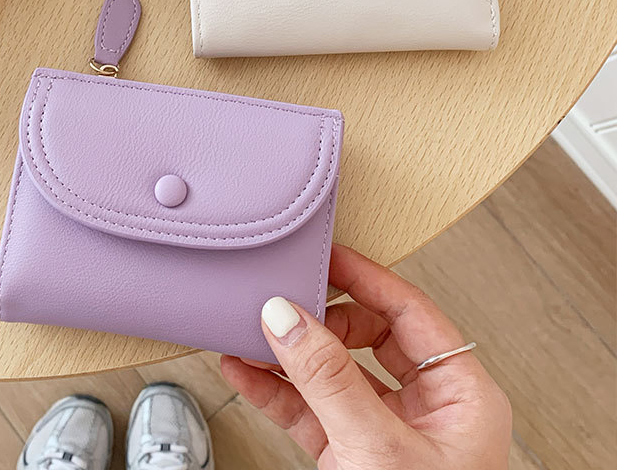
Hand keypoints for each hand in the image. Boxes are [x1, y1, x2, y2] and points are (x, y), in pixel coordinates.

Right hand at [221, 244, 511, 468]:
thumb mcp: (375, 448)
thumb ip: (328, 378)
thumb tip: (288, 316)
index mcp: (460, 395)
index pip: (410, 310)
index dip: (365, 276)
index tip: (325, 254)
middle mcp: (425, 407)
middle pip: (368, 334)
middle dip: (320, 318)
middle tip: (282, 300)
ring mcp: (384, 430)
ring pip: (332, 369)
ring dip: (288, 351)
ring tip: (249, 329)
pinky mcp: (350, 452)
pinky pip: (310, 406)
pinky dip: (276, 388)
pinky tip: (244, 368)